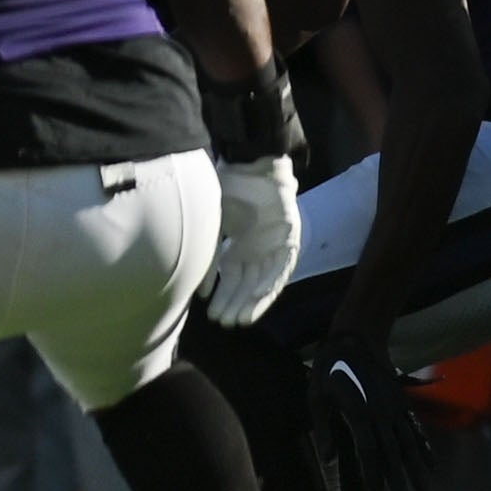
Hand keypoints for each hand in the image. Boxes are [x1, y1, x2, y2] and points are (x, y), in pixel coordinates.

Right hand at [202, 155, 299, 325]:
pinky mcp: (289, 242)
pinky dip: (269, 281)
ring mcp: (274, 247)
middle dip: (236, 304)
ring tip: (241, 319)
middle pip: (247, 285)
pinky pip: (281, 267)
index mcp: (238, 248)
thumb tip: (200, 292)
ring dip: (253, 301)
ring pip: (264, 282)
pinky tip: (258, 295)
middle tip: (225, 323)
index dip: (223, 298)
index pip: (231, 280)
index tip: (212, 316)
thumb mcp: (213, 228)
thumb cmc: (229, 191)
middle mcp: (257, 251)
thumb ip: (208, 260)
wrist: (253, 167)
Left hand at [307, 328, 431, 490]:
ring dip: (417, 466)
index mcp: (359, 412)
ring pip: (409, 442)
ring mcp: (395, 407)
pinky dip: (424, 446)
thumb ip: (323, 429)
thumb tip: (329, 459)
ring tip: (424, 488)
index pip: (368, 450)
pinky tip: (430, 463)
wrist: (356, 340)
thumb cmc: (329, 369)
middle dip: (398, 477)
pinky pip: (415, 428)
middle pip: (392, 450)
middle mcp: (381, 413)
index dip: (372, 473)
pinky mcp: (402, 402)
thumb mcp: (316, 397)